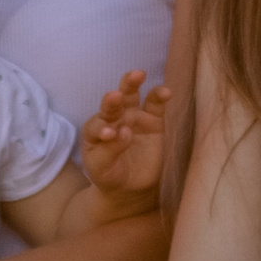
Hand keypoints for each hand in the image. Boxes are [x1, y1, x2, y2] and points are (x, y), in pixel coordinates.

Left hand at [77, 70, 167, 199]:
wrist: (130, 186)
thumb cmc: (109, 174)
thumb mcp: (103, 168)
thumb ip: (110, 150)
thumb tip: (125, 132)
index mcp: (95, 130)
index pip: (96, 125)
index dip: (102, 128)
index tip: (109, 134)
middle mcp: (113, 118)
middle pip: (111, 103)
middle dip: (113, 98)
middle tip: (116, 95)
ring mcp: (133, 116)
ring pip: (131, 95)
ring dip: (132, 84)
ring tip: (138, 74)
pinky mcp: (153, 121)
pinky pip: (155, 105)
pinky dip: (159, 96)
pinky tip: (165, 92)